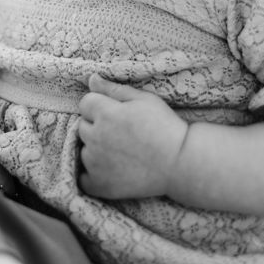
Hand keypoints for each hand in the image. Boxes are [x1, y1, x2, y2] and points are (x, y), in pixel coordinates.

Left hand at [75, 75, 188, 200]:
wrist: (180, 163)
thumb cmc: (165, 126)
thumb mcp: (144, 100)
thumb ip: (114, 89)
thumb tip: (91, 79)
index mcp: (106, 113)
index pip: (85, 103)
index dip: (101, 107)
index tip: (118, 115)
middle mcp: (96, 137)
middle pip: (82, 127)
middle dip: (97, 127)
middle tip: (122, 135)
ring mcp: (95, 163)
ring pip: (84, 151)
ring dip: (96, 151)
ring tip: (122, 153)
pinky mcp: (99, 184)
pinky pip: (84, 178)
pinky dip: (94, 175)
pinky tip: (112, 171)